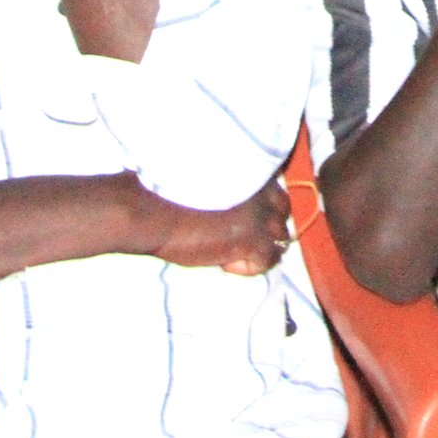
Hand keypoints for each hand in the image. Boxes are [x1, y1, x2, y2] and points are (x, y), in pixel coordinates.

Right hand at [146, 178, 292, 276]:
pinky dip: (246, 267)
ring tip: (229, 252)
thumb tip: (232, 203)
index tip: (243, 216)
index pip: (273, 187)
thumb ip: (227, 186)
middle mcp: (260, 189)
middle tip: (242, 238)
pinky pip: (266, 261)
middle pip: (283, 210)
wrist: (154, 213)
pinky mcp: (253, 240)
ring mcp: (260, 215)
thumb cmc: (165, 195)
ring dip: (258, 247)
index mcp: (247, 171)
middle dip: (267, 224)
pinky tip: (222, 262)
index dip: (262, 205)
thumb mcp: (204, 181)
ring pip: (279, 238)